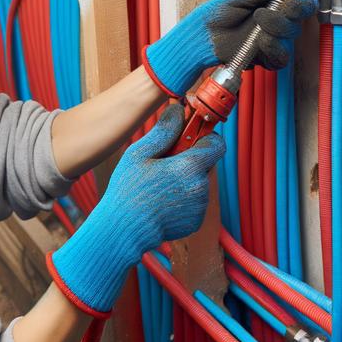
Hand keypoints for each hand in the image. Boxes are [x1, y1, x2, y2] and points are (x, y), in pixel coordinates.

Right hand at [47, 105, 223, 314]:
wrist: (124, 231)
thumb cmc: (128, 190)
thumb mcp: (139, 153)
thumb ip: (164, 130)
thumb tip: (178, 110)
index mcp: (190, 167)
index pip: (217, 144)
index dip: (205, 136)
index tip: (190, 136)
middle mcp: (201, 188)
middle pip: (205, 163)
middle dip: (189, 159)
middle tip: (163, 164)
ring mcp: (200, 207)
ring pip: (198, 183)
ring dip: (185, 180)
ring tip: (158, 187)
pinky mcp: (195, 222)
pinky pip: (194, 202)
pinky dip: (182, 199)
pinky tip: (161, 203)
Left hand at [143, 0, 317, 96]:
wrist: (202, 37)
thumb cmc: (217, 13)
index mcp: (273, 2)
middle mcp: (278, 20)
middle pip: (300, 16)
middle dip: (290, 12)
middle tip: (271, 9)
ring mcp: (274, 38)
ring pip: (291, 35)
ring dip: (276, 28)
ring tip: (258, 22)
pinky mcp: (268, 56)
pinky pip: (282, 56)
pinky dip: (272, 48)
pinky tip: (259, 42)